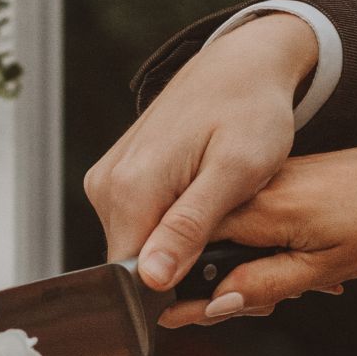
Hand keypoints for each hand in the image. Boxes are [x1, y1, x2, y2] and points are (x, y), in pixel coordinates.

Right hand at [84, 13, 315, 315]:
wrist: (240, 63)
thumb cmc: (251, 110)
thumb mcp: (236, 171)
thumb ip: (189, 227)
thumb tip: (151, 278)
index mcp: (130, 189)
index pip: (131, 279)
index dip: (173, 292)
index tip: (218, 280)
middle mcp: (106, 187)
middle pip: (132, 265)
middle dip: (178, 272)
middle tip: (231, 250)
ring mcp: (106, 183)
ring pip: (136, 248)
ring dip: (175, 252)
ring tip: (219, 222)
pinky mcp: (113, 181)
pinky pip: (136, 226)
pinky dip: (168, 230)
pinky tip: (200, 209)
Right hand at [167, 136, 356, 325]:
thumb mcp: (326, 266)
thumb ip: (264, 284)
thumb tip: (213, 306)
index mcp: (263, 207)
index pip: (191, 248)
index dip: (181, 288)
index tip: (177, 319)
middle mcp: (259, 187)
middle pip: (207, 245)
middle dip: (223, 286)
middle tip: (265, 308)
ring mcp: (272, 180)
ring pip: (232, 237)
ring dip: (251, 271)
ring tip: (297, 289)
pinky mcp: (286, 180)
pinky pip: (256, 222)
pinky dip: (269, 251)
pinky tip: (304, 268)